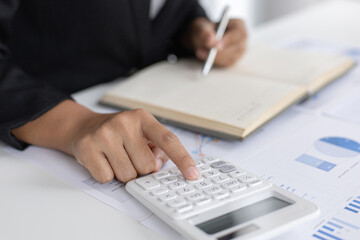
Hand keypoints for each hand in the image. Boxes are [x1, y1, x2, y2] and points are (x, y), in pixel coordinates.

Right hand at [12, 100, 198, 182]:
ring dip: (124, 173)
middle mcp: (124, 123)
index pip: (168, 140)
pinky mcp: (88, 148)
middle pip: (147, 166)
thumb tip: (157, 166)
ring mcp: (105, 134)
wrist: (84, 127)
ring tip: (115, 157)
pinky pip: (107, 178)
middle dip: (140, 168)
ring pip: (128, 176)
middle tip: (129, 156)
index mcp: (142, 118)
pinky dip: (107, 175)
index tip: (193, 175)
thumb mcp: (141, 133)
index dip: (183, 159)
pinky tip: (102, 161)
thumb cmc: (118, 133)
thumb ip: (157, 149)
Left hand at [189, 17, 247, 66]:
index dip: (228, 40)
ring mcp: (239, 50)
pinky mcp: (233, 59)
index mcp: (238, 24)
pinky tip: (204, 57)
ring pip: (231, 58)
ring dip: (215, 58)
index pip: (238, 34)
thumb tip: (210, 41)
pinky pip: (226, 64)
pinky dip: (215, 62)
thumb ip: (204, 32)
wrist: (202, 37)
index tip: (216, 46)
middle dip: (219, 52)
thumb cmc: (204, 29)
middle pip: (237, 48)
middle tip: (202, 52)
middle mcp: (242, 38)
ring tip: (199, 53)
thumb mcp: (201, 27)